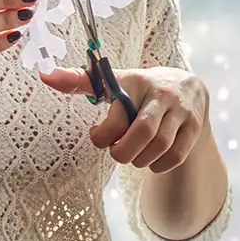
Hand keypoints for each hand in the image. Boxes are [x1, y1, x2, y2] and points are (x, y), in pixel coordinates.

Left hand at [41, 65, 208, 172]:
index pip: (118, 112)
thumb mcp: (113, 81)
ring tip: (132, 156)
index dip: (103, 134)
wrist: (188, 86)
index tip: (95, 134)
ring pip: (161, 146)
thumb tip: (45, 75)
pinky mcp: (194, 127)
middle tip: (116, 152)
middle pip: (144, 132)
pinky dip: (159, 165)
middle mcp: (161, 94)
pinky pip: (176, 155)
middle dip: (124, 152)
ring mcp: (181, 111)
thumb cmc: (139, 89)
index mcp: (136, 81)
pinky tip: (150, 160)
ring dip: (140, 160)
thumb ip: (80, 80)